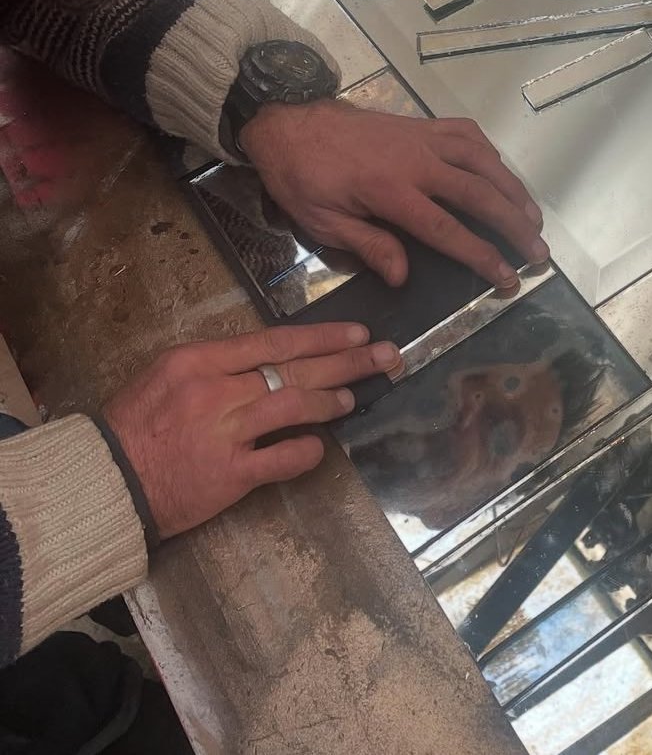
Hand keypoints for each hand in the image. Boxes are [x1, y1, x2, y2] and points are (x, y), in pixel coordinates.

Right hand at [103, 322, 398, 539]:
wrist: (104, 480)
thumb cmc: (135, 423)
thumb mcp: (169, 375)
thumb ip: (220, 364)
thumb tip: (275, 357)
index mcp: (200, 360)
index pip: (275, 341)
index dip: (322, 337)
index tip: (357, 333)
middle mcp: (216, 391)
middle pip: (295, 369)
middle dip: (347, 361)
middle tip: (386, 356)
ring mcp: (224, 434)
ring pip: (294, 407)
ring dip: (330, 401)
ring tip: (353, 397)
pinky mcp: (229, 475)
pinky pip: (281, 460)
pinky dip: (306, 452)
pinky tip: (321, 447)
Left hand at [239, 100, 546, 289]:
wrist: (289, 121)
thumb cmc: (302, 177)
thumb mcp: (323, 222)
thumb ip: (368, 246)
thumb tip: (404, 276)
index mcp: (391, 192)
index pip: (448, 230)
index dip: (483, 256)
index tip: (507, 277)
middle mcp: (417, 161)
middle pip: (480, 194)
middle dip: (515, 225)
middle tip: (539, 251)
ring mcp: (423, 138)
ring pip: (483, 160)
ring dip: (513, 189)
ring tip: (533, 216)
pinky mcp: (422, 124)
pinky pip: (467, 134)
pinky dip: (490, 153)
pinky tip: (500, 171)